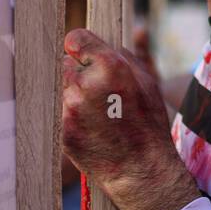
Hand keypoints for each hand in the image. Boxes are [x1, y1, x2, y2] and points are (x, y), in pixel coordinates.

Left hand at [62, 28, 198, 209]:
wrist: (140, 170)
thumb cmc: (148, 125)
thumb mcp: (148, 83)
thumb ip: (124, 56)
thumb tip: (104, 44)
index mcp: (110, 67)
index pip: (76, 38)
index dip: (81, 45)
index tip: (81, 51)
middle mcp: (86, 84)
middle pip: (67, 65)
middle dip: (80, 73)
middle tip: (99, 92)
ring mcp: (70, 108)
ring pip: (63, 90)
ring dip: (76, 96)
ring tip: (98, 114)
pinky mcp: (62, 129)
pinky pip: (62, 113)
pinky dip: (73, 117)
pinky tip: (92, 128)